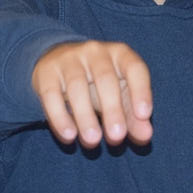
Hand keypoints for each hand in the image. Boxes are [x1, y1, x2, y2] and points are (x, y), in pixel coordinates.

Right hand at [32, 40, 151, 147]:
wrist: (58, 62)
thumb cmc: (99, 84)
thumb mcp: (120, 97)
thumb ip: (134, 117)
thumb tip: (145, 135)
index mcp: (120, 54)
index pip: (135, 68)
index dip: (141, 90)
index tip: (144, 115)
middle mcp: (95, 51)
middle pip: (105, 78)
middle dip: (112, 110)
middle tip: (116, 137)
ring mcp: (69, 59)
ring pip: (77, 86)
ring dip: (85, 116)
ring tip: (92, 141)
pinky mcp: (47, 72)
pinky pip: (51, 94)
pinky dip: (60, 117)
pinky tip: (69, 136)